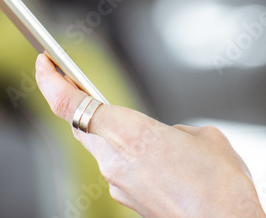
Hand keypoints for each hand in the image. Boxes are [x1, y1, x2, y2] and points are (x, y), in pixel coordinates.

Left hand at [35, 53, 265, 217]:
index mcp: (129, 135)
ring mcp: (120, 185)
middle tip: (82, 83)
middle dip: (82, 103)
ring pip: (105, 147)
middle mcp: (115, 161)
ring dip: (119, 134)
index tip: (45, 63)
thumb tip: (167, 139)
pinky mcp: (130, 201)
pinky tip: (165, 161)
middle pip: (82, 124)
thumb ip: (174, 130)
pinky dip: (136, 157)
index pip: (70, 105)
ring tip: (154, 132)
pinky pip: (123, 169)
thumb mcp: (203, 137)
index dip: (51, 81)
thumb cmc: (221, 186)